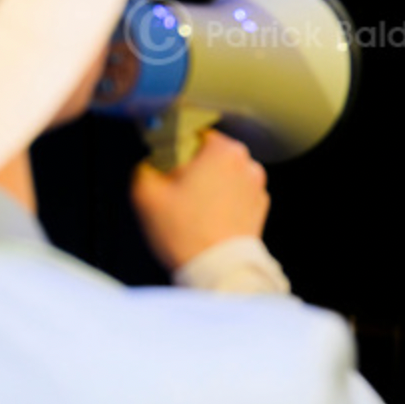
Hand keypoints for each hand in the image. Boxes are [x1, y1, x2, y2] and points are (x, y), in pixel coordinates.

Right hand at [129, 130, 269, 270]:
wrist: (219, 271)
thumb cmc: (186, 232)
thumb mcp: (146, 194)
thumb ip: (145, 165)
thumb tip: (151, 161)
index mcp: (222, 149)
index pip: (192, 133)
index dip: (174, 150)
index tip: (166, 166)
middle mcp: (246, 162)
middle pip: (209, 154)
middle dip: (192, 169)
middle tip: (176, 193)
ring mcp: (256, 185)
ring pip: (223, 174)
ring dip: (209, 186)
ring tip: (192, 211)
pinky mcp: (260, 207)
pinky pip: (235, 195)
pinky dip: (223, 202)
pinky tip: (207, 220)